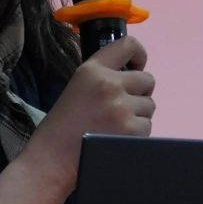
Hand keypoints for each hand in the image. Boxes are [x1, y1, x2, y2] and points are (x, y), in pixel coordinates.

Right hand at [21, 35, 155, 190]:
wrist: (52, 158)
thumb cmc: (63, 125)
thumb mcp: (78, 87)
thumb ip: (103, 77)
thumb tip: (133, 73)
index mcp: (93, 70)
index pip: (129, 45)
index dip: (140, 55)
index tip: (137, 67)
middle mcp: (109, 84)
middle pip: (148, 80)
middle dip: (140, 93)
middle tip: (122, 106)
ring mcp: (121, 107)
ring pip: (150, 105)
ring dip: (138, 115)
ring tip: (114, 125)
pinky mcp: (130, 129)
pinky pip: (148, 125)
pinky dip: (137, 133)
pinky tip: (116, 137)